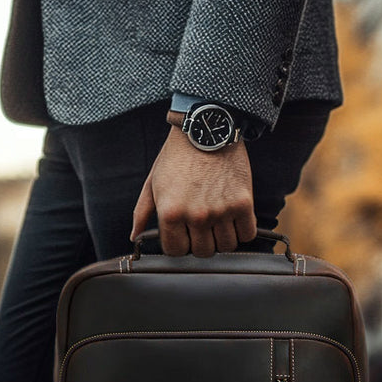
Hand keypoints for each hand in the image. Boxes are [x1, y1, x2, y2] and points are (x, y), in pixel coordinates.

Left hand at [130, 126, 256, 255]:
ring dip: (222, 238)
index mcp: (171, 213)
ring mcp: (221, 211)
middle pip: (203, 252)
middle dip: (201, 242)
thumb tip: (134, 236)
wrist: (206, 129)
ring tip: (218, 222)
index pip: (175, 251)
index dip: (179, 244)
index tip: (183, 235)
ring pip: (226, 246)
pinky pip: (247, 234)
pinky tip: (235, 219)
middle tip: (202, 227)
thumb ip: (142, 212)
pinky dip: (243, 230)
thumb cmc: (177, 155)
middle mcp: (196, 216)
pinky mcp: (243, 203)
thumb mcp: (152, 182)